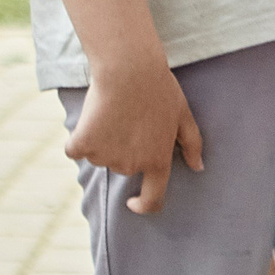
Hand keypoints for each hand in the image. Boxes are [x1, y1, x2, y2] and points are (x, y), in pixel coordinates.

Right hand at [64, 54, 204, 215]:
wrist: (128, 68)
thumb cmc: (159, 88)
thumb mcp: (183, 114)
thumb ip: (192, 144)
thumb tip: (199, 168)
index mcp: (157, 160)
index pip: (153, 199)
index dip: (143, 205)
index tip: (134, 203)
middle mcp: (131, 165)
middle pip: (122, 166)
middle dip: (124, 147)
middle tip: (129, 117)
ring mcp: (105, 157)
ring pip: (99, 156)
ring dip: (102, 140)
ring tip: (113, 111)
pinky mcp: (83, 145)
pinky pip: (75, 149)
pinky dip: (79, 137)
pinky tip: (91, 117)